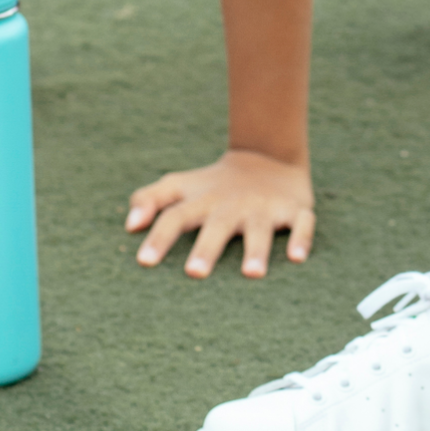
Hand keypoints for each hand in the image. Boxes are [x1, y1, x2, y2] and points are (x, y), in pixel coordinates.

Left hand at [126, 149, 315, 278]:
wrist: (267, 156)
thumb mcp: (180, 186)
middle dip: (206, 248)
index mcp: (202, 202)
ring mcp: (264, 207)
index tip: (144, 261)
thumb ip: (150, 200)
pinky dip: (301, 238)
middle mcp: (231, 205)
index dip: (160, 237)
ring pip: (260, 229)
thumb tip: (128, 225)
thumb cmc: (213, 185)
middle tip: (194, 273)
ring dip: (256, 249)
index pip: (176, 216)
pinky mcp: (294, 209)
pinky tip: (297, 258)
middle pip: (217, 226)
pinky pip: (301, 223)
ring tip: (252, 274)